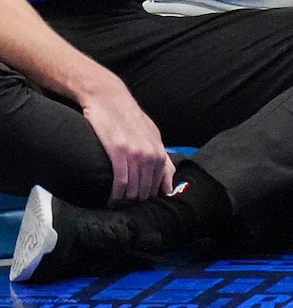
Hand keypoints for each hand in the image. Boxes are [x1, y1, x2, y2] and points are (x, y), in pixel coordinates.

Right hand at [80, 77, 172, 203]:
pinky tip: (110, 200)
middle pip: (146, 191)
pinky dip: (115, 195)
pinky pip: (120, 182)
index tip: (139, 206)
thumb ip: (160, 158)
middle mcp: (151, 152)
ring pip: (133, 190)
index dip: (149, 199)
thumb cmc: (128, 119)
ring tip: (115, 205)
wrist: (109, 98)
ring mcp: (136, 152)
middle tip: (123, 209)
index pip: (160, 185)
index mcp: (159, 149)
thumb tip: (168, 186)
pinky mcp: (119, 151)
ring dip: (124, 202)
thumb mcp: (150, 135)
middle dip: (135, 203)